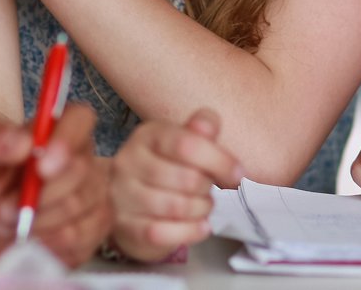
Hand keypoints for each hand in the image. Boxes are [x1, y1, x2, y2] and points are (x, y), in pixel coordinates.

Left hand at [0, 103, 109, 265]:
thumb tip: (21, 142)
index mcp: (55, 130)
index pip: (79, 118)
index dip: (66, 140)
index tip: (40, 168)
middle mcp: (82, 157)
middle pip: (79, 170)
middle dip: (36, 196)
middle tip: (2, 210)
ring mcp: (94, 192)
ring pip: (77, 206)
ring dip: (36, 222)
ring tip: (9, 224)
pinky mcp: (96, 226)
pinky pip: (80, 236)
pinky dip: (47, 243)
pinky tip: (31, 240)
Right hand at [110, 109, 242, 261]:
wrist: (129, 202)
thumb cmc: (165, 168)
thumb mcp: (181, 142)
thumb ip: (200, 131)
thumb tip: (209, 126)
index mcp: (147, 136)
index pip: (186, 144)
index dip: (219, 160)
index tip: (237, 174)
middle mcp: (129, 163)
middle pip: (186, 179)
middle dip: (208, 188)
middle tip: (208, 190)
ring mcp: (123, 197)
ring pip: (177, 208)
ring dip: (201, 210)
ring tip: (202, 206)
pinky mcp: (127, 227)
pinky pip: (164, 233)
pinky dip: (190, 231)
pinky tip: (199, 225)